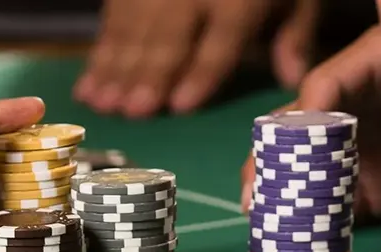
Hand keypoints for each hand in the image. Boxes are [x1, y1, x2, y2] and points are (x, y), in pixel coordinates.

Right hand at [76, 0, 319, 117]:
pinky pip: (112, 20)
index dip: (200, 73)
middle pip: (169, 37)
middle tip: (132, 111)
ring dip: (115, 69)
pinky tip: (87, 84)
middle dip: (149, 75)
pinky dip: (98, 53)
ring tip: (103, 104)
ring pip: (132, 30)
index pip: (219, 41)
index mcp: (237, 0)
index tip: (181, 104)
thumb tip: (294, 79)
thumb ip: (293, 33)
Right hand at [242, 0, 380, 220]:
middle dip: (275, 164)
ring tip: (266, 227)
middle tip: (252, 195)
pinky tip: (300, 248)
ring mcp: (369, 156)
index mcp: (370, 67)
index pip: (323, 90)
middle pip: (302, 136)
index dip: (302, 118)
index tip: (288, 145)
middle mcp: (359, 111)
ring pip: (312, 178)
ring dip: (287, 201)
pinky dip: (319, 229)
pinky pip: (342, 213)